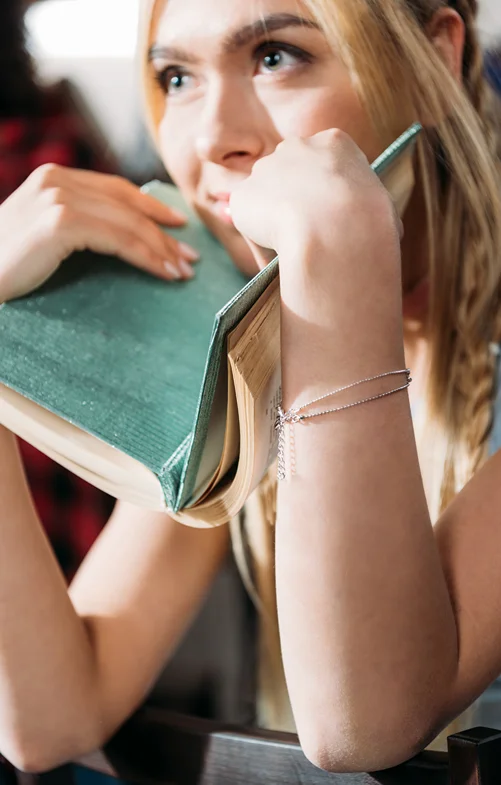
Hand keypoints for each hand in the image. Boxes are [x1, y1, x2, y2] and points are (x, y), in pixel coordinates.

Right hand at [0, 164, 199, 302]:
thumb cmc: (8, 266)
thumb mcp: (43, 235)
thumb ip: (75, 223)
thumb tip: (121, 236)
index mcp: (54, 178)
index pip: (116, 189)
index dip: (152, 208)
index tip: (178, 229)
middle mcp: (57, 180)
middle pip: (127, 204)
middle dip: (164, 232)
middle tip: (190, 257)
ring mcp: (58, 197)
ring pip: (128, 222)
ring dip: (162, 249)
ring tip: (182, 272)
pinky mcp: (60, 222)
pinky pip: (119, 239)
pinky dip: (146, 257)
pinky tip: (163, 272)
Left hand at [229, 129, 400, 278]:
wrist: (334, 228)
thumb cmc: (368, 221)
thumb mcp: (382, 206)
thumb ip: (367, 208)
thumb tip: (381, 229)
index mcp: (334, 142)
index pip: (323, 164)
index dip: (324, 193)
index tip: (327, 216)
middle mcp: (295, 147)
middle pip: (290, 175)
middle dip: (293, 201)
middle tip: (304, 234)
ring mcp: (265, 169)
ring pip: (267, 199)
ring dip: (274, 222)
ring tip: (288, 251)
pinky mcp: (243, 196)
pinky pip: (250, 223)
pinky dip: (259, 241)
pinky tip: (273, 259)